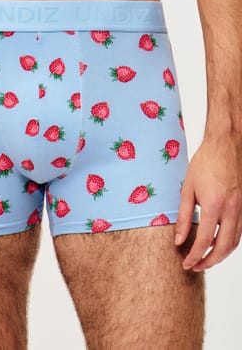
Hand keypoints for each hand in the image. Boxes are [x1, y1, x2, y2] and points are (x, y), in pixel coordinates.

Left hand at [175, 135, 241, 270]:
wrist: (224, 146)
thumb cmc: (203, 164)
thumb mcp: (187, 189)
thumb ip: (183, 216)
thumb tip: (178, 240)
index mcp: (214, 205)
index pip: (204, 240)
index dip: (194, 256)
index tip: (185, 263)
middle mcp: (231, 210)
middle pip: (223, 248)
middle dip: (208, 261)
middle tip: (193, 266)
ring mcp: (241, 209)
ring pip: (234, 243)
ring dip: (220, 256)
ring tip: (204, 260)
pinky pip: (239, 232)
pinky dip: (229, 244)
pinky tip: (217, 245)